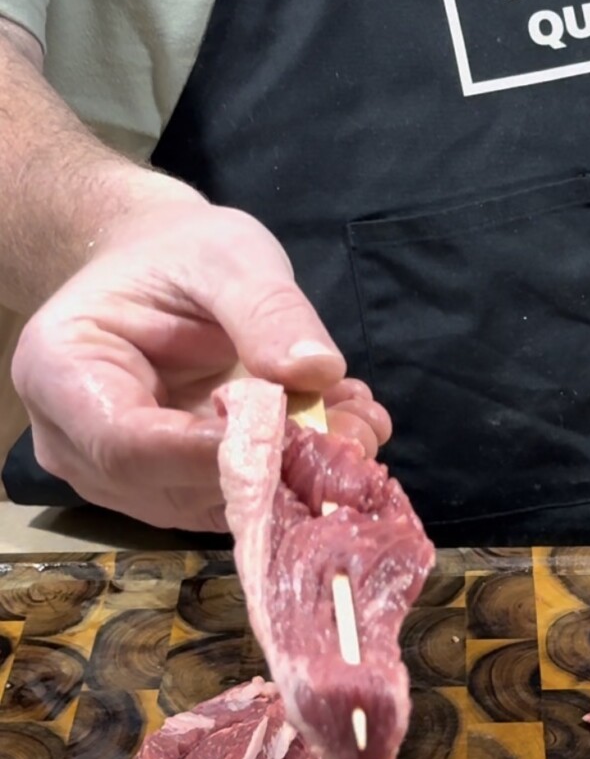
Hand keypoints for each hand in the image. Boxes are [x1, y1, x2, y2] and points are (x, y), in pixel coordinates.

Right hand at [12, 194, 390, 531]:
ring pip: (211, 506)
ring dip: (296, 476)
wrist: (160, 266)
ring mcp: (121, 476)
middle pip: (170, 488)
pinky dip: (294, 473)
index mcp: (61, 370)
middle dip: (272, 469)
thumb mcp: (228, 256)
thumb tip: (315, 370)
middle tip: (356, 431)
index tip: (292, 436)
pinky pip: (233, 499)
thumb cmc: (178, 252)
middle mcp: (76, 440)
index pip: (125, 442)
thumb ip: (267, 311)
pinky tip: (342, 427)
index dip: (210, 452)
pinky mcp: (170, 489)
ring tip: (359, 420)